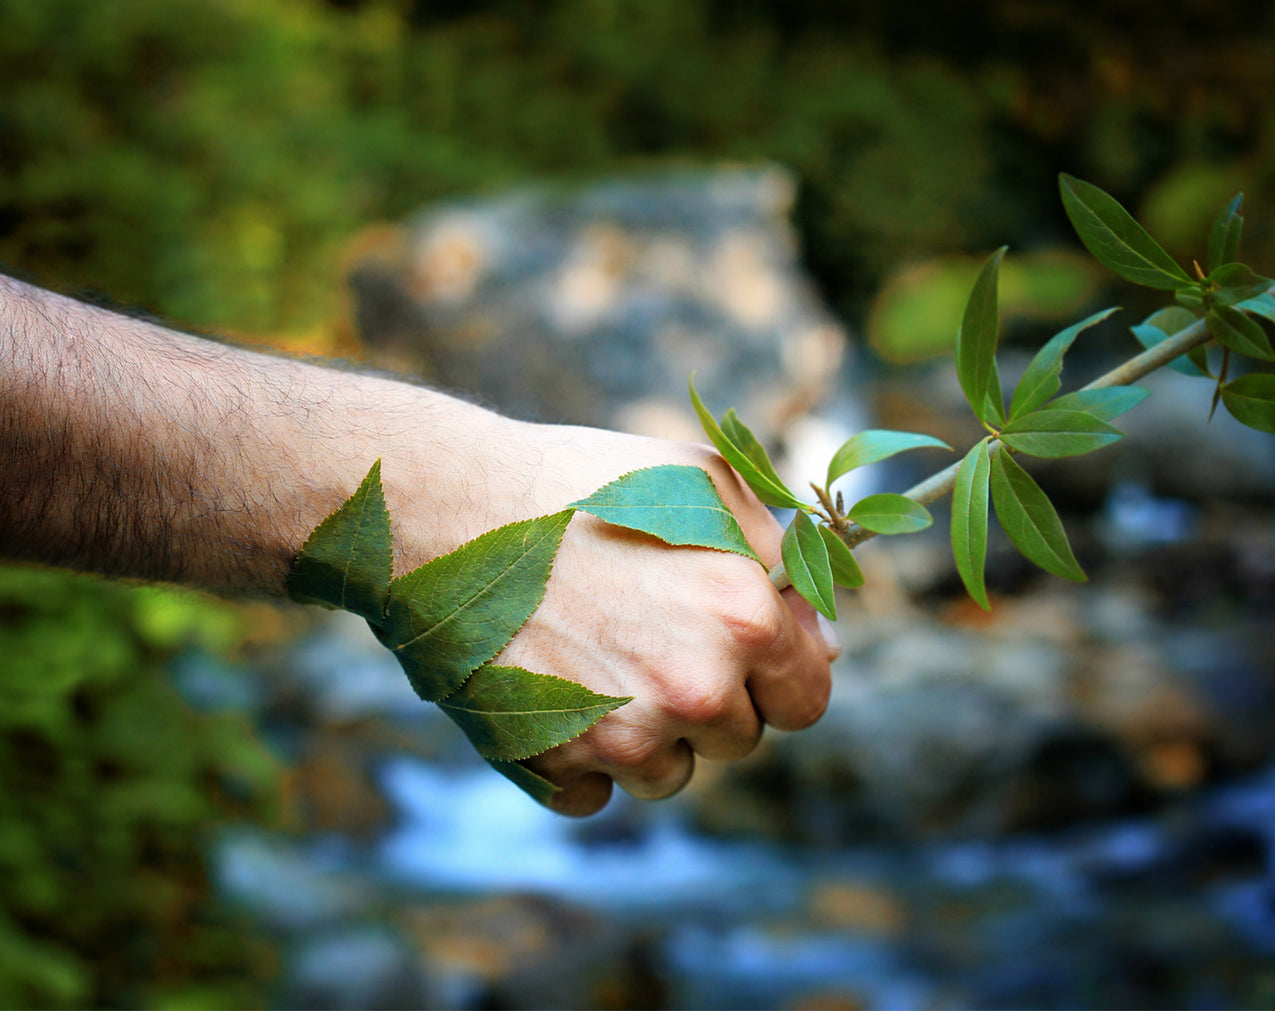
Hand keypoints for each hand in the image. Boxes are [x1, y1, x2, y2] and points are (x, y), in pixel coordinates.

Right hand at [383, 419, 839, 816]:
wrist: (449, 508)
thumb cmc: (583, 483)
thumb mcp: (705, 483)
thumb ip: (783, 559)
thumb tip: (826, 640)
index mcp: (746, 619)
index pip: (807, 698)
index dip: (776, 673)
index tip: (735, 648)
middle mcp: (696, 689)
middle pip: (739, 738)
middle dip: (708, 699)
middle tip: (645, 632)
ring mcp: (623, 736)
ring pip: (668, 773)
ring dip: (645, 733)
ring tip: (593, 654)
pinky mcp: (555, 766)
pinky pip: (594, 792)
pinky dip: (577, 756)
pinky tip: (550, 687)